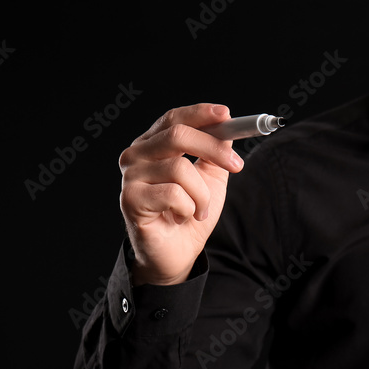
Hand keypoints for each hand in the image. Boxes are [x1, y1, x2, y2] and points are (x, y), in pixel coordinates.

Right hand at [118, 103, 243, 284]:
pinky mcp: (131, 200)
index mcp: (153, 145)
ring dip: (201, 194)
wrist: (177, 254)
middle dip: (213, 149)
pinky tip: (182, 217)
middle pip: (177, 135)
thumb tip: (228, 129)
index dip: (200, 114)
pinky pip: (173, 193)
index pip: (174, 118)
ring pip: (180, 168)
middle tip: (237, 165)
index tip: (227, 115)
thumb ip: (215, 153)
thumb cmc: (190, 214)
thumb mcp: (209, 178)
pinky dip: (188, 208)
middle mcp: (136, 155)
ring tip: (199, 210)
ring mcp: (131, 177)